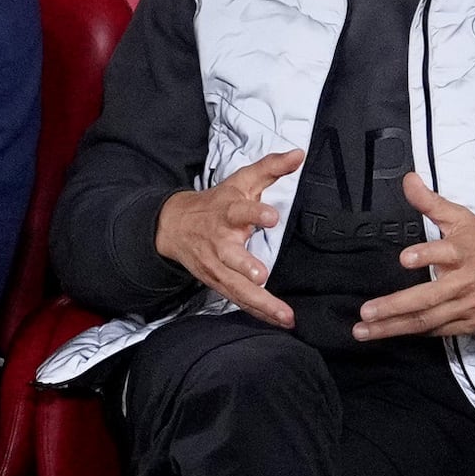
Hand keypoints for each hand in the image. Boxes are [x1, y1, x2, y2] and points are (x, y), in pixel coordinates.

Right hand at [156, 149, 300, 326]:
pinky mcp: (218, 283)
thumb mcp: (242, 181)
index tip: (270, 217)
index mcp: (227, 212)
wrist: (175, 225)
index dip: (255, 213)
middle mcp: (220, 241)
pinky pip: (239, 300)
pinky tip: (277, 321)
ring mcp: (217, 266)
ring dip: (260, 302)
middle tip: (260, 277)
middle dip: (244, 267)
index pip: (240, 210)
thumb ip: (271, 167)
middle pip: (230, 256)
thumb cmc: (217, 203)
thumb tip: (299, 154)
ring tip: (283, 315)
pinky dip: (258, 312)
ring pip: (237, 287)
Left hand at [354, 170, 474, 341]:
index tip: (405, 258)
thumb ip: (431, 202)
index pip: (445, 253)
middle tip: (367, 312)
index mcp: (463, 252)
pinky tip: (392, 333)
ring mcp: (469, 306)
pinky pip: (439, 331)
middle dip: (395, 306)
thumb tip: (408, 181)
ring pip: (428, 320)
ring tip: (366, 330)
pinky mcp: (473, 324)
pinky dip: (416, 332)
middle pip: (428, 298)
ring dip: (394, 327)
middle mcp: (466, 282)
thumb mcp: (462, 219)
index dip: (425, 256)